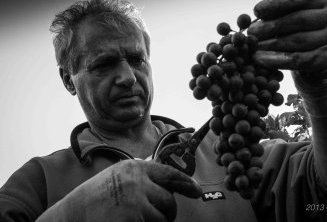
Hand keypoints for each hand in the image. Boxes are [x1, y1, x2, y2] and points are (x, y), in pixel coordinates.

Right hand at [38, 160, 201, 221]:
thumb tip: (167, 180)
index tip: (196, 192)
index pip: (170, 174)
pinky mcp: (133, 220)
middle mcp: (137, 181)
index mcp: (135, 168)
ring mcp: (135, 202)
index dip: (186, 183)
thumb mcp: (118, 176)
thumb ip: (141, 176)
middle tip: (153, 216)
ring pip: (163, 218)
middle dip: (166, 211)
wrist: (70, 216)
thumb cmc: (95, 198)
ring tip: (134, 219)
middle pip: (169, 200)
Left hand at [248, 0, 326, 78]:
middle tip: (251, 33)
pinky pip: (299, 60)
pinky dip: (277, 60)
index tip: (256, 10)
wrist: (321, 70)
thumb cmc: (304, 42)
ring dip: (271, 44)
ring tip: (253, 47)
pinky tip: (260, 59)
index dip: (277, 3)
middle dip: (271, 26)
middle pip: (299, 19)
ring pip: (298, 40)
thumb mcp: (297, 25)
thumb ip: (282, 14)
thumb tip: (258, 13)